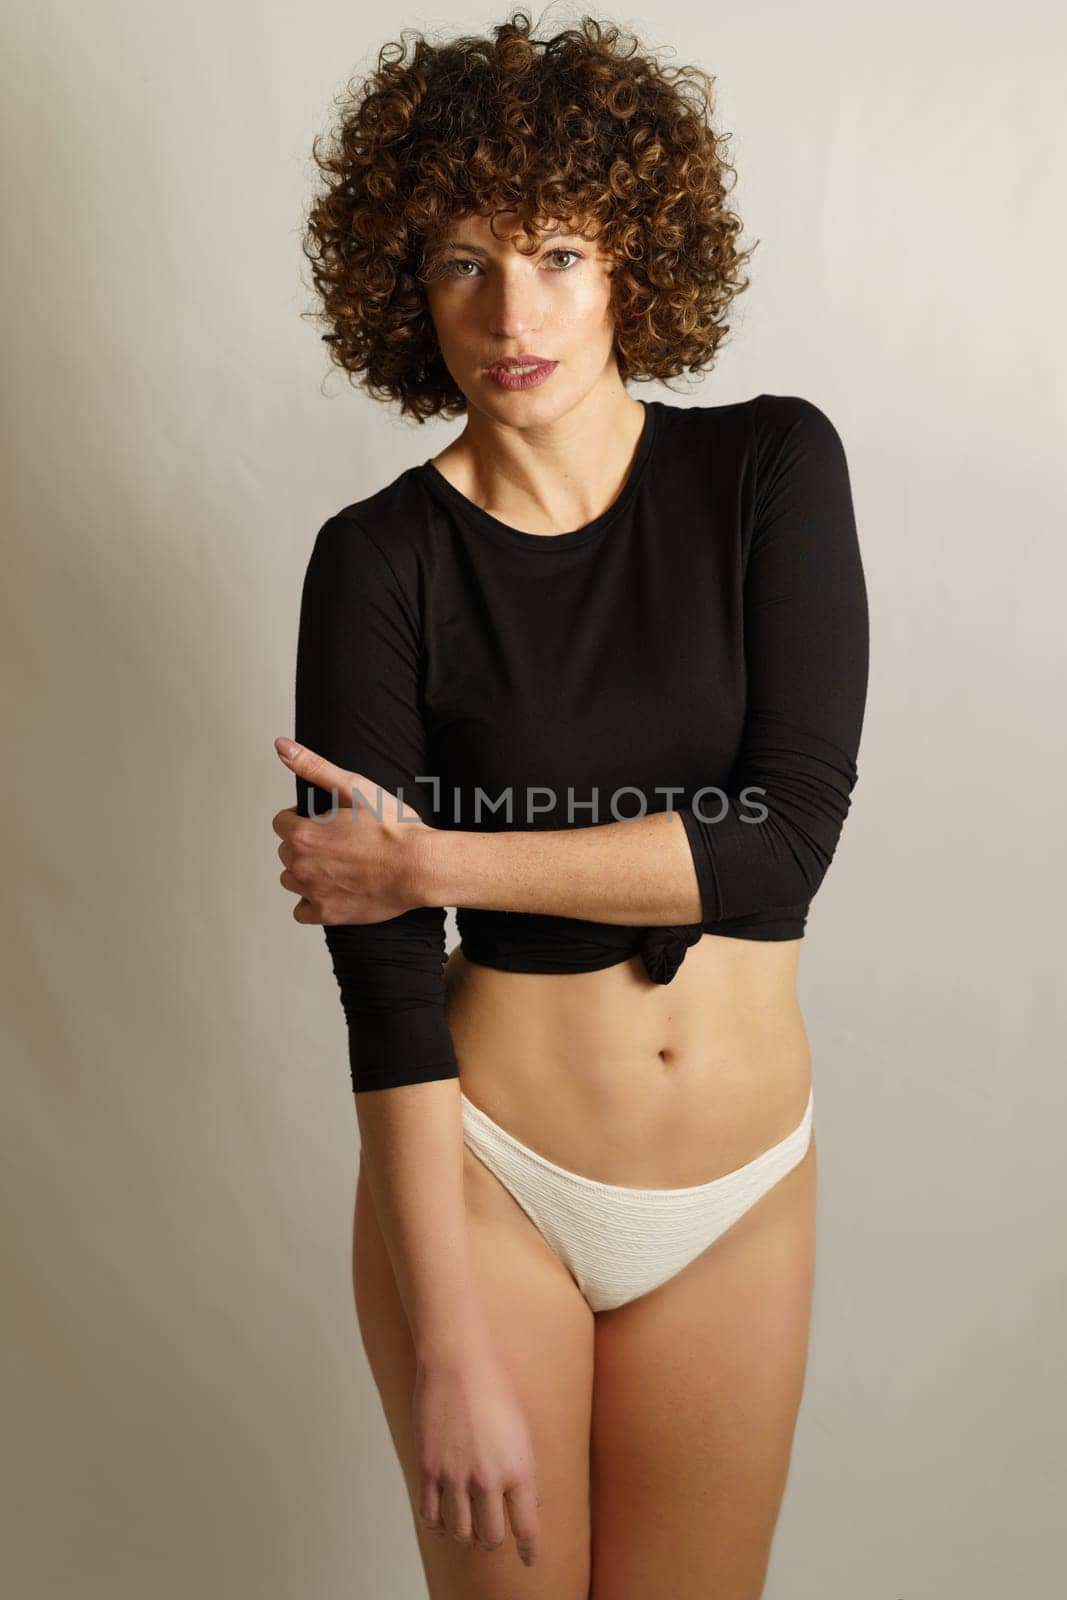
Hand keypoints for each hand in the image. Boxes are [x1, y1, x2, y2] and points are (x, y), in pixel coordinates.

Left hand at [271, 737, 430, 924]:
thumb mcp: (354, 787)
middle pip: (286, 851)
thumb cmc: (393, 828)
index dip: (303, 818)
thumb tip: (281, 746)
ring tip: (337, 864)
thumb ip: (313, 766)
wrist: (420, 866)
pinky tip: (333, 890)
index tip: (326, 821)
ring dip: (306, 872)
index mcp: (303, 834)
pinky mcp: (328, 914)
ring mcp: (313, 892)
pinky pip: (302, 911)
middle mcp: (301, 865)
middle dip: (305, 844)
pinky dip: (312, 902)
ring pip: (291, 880)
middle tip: (338, 841)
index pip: (281, 823)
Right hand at [412, 1346, 544, 1568]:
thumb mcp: (522, 1432)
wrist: (457, 1363)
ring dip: (466, 1537)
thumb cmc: (494, 1391)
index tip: (529, 1559)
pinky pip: (430, 1515)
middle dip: (492, 1541)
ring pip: (460, 1532)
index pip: (527, 1527)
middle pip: (491, 1536)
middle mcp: (487, 1479)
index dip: (529, 1551)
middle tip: (491, 1537)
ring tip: (468, 1532)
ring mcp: (455, 1477)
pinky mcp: (429, 1469)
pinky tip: (442, 1523)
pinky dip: (437, 1526)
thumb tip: (531, 1503)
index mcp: (518, 1469)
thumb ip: (525, 1472)